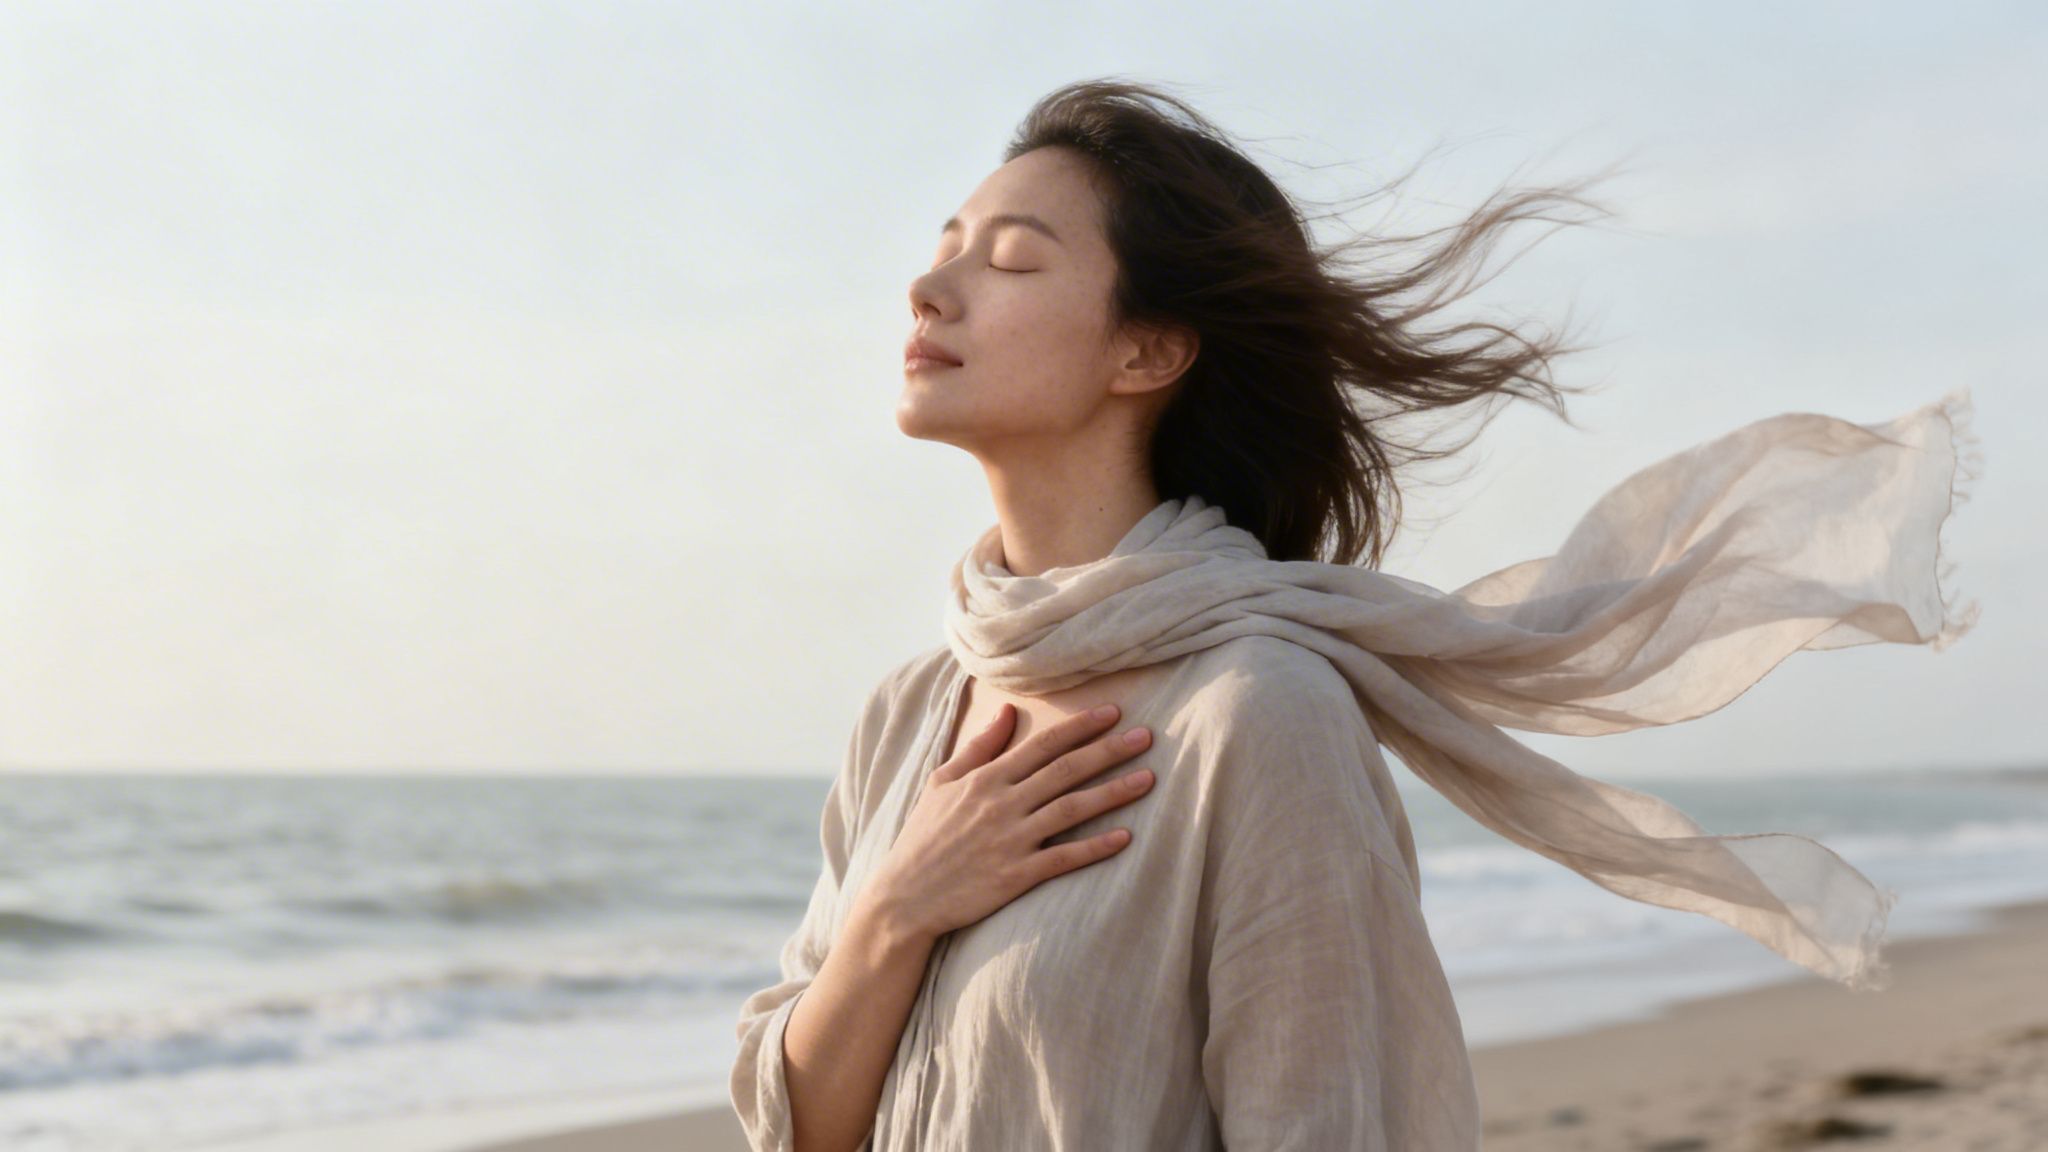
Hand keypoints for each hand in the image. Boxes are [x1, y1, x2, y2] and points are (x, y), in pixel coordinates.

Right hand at [860, 702, 1154, 943]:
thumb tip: (1007, 711)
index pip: (1041, 745)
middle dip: (1109, 751)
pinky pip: (1063, 858)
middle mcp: (1001, 804)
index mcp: (985, 779)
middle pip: (1065, 770)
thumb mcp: (941, 783)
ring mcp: (1010, 840)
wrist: (904, 898)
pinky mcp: (1015, 876)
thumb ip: (978, 747)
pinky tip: (1125, 837)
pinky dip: (1095, 847)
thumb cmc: (923, 838)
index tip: (1113, 713)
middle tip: (1148, 737)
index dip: (1080, 727)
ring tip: (1149, 779)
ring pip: (1071, 809)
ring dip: (1113, 792)